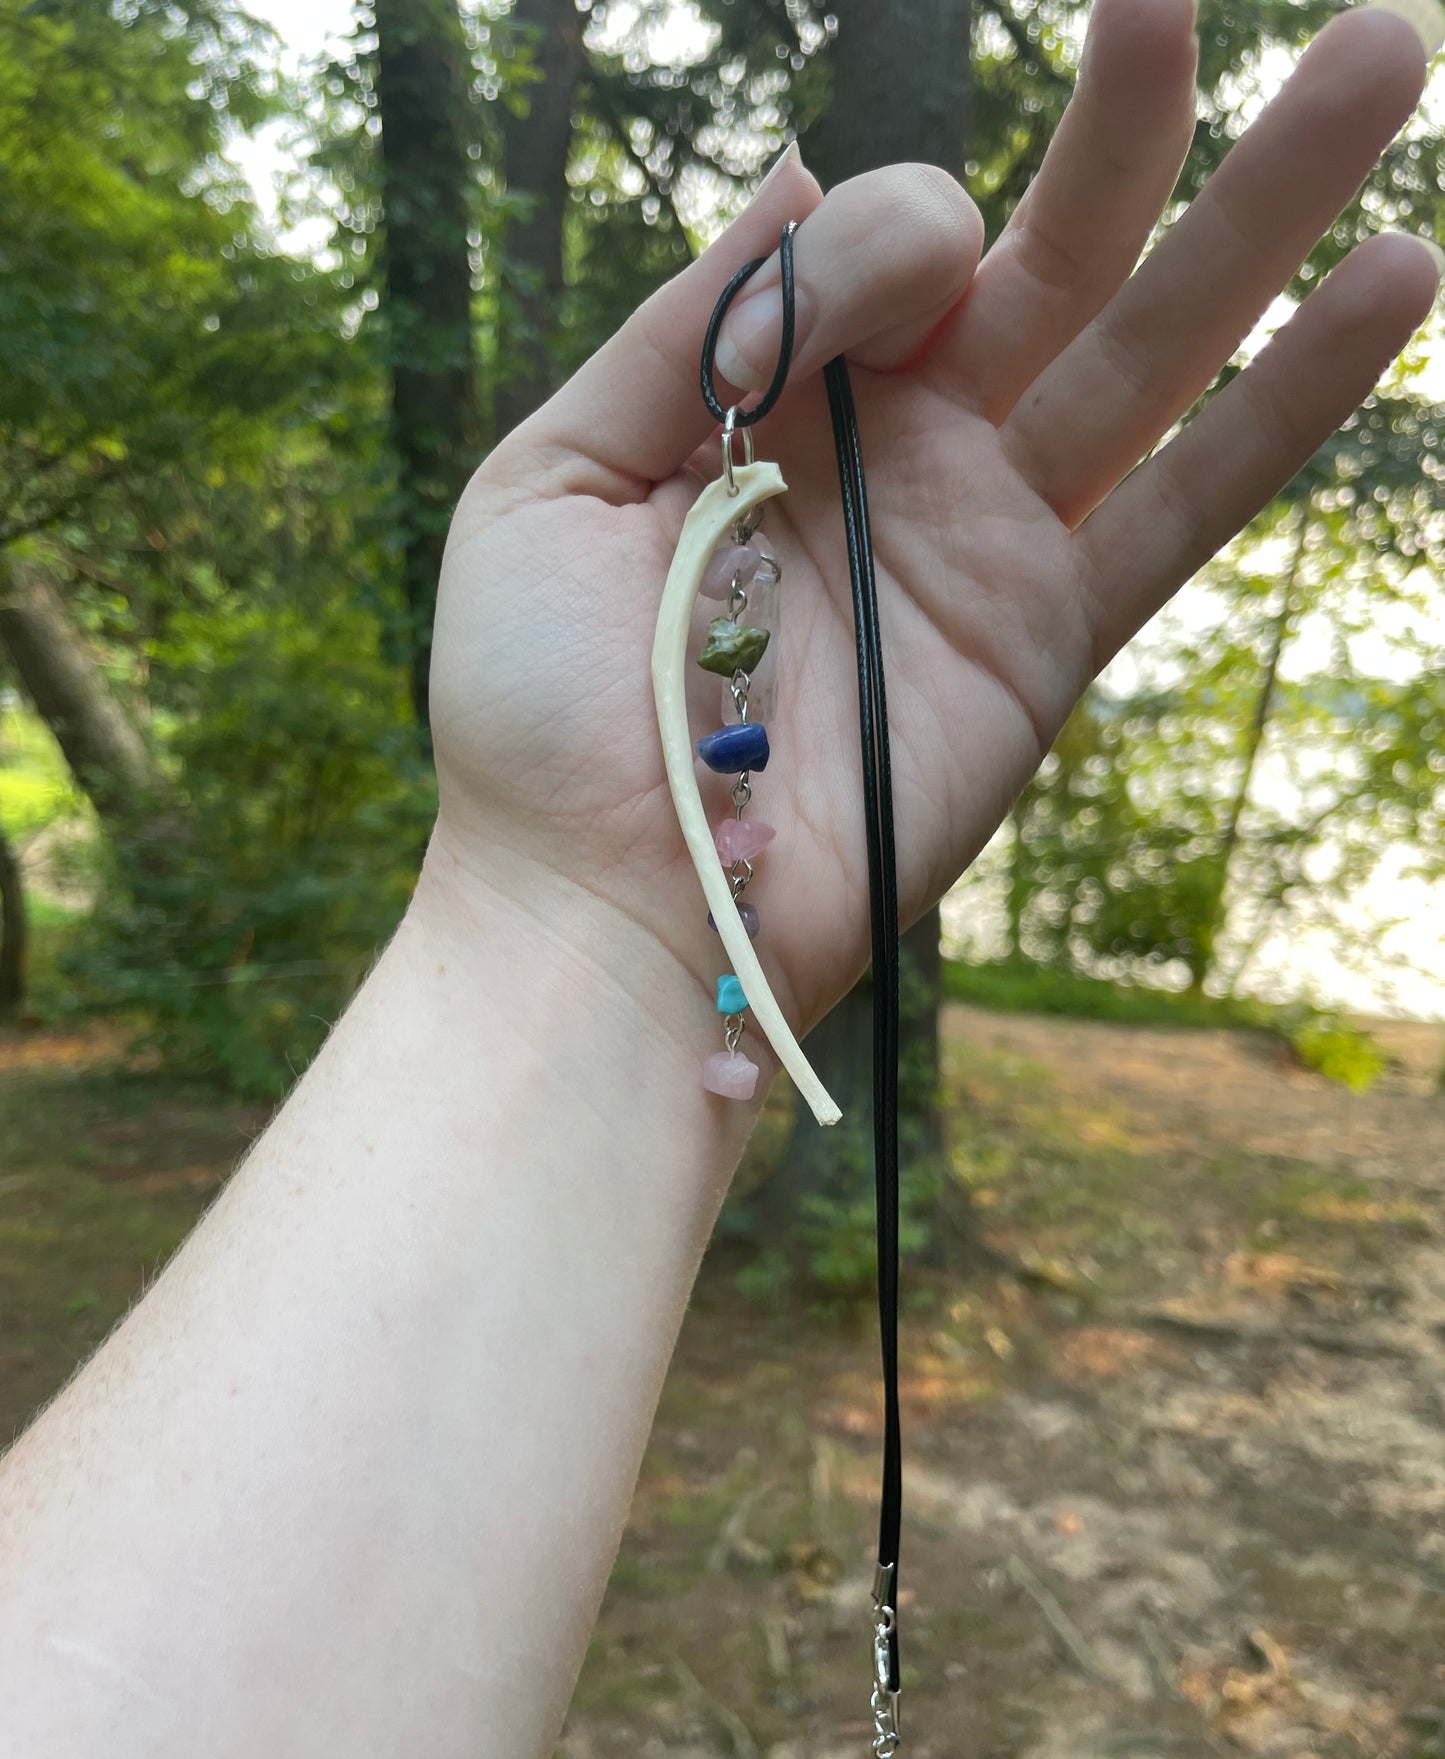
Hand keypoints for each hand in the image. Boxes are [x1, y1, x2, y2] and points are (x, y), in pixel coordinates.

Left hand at [425, 0, 1438, 1044]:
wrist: (605, 905)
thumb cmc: (542, 709)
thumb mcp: (557, 475)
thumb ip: (691, 325)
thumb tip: (821, 167)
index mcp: (779, 401)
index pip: (896, 243)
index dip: (910, 219)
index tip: (901, 249)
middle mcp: (905, 455)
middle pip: (1057, 257)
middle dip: (1151, 122)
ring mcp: (990, 542)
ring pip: (1154, 349)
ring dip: (1272, 211)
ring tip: (1389, 56)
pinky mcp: (1050, 639)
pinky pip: (1187, 506)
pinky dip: (1291, 402)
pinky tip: (1395, 279)